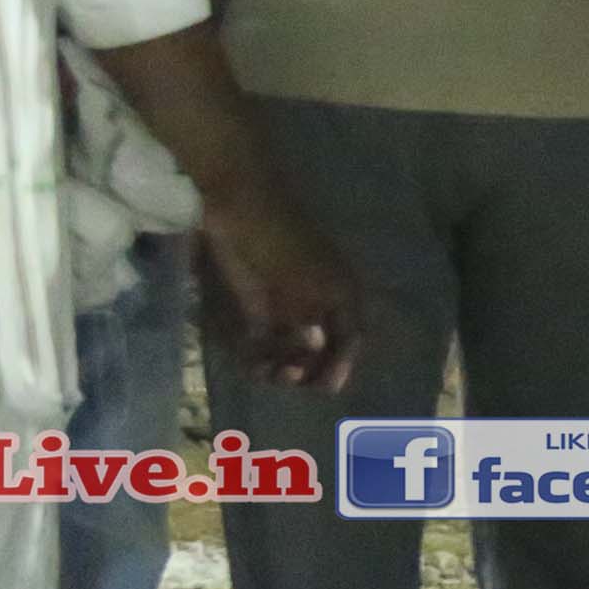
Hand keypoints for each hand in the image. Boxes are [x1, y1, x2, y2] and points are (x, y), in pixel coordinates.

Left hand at [193, 170, 359, 396]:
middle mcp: (317, 298)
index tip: (326, 387)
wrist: (237, 201)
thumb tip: (317, 349)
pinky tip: (253, 363)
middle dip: (309, 368)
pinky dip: (260, 352)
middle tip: (291, 378)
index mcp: (340, 291)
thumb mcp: (306, 283)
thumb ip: (315, 322)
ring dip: (283, 364)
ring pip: (290, 344)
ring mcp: (286, 299)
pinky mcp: (256, 298)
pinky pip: (263, 335)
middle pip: (321, 345)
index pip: (351, 338)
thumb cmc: (279, 240)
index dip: (341, 364)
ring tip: (268, 373)